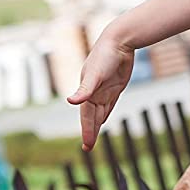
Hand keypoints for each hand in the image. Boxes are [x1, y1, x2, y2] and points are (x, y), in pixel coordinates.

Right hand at [67, 32, 135, 151]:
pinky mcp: (115, 86)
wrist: (119, 42)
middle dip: (90, 131)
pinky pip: (109, 104)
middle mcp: (94, 92)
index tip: (87, 146)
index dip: (87, 131)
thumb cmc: (105, 56)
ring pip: (100, 112)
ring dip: (96, 124)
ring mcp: (104, 90)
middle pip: (92, 117)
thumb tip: (70, 102)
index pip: (87, 116)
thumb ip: (84, 89)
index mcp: (88, 92)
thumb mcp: (95, 74)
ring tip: (93, 138)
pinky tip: (103, 119)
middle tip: (88, 147)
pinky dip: (105, 113)